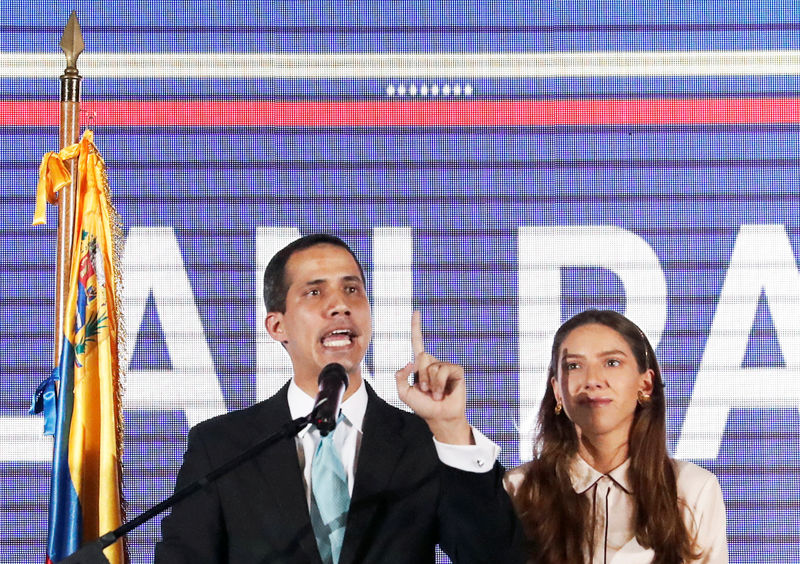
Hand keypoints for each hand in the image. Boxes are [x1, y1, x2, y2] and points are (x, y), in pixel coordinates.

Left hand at [395, 311, 473, 444]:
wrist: (440, 417)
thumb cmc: (423, 406)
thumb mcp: (403, 392)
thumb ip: (399, 376)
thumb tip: (409, 362)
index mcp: (421, 365)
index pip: (418, 342)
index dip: (416, 327)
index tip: (416, 312)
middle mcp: (433, 362)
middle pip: (421, 357)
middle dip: (420, 376)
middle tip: (425, 391)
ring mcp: (446, 366)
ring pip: (431, 365)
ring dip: (430, 383)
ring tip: (435, 394)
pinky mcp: (457, 371)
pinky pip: (443, 370)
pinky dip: (439, 383)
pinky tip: (442, 393)